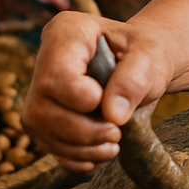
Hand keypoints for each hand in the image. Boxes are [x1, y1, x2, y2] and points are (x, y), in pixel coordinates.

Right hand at [21, 10, 171, 170]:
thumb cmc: (143, 55)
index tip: (115, 106)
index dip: (85, 99)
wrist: (141, 66)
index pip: (58, 75)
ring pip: (42, 129)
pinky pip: (49, 145)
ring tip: (113, 143)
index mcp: (67, 32)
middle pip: (44, 107)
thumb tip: (113, 115)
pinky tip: (100, 150)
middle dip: (84, 130)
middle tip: (117, 132)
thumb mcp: (149, 57)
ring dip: (81, 147)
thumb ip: (133, 79)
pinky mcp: (44, 119)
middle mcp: (44, 60)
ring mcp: (39, 92)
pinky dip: (76, 156)